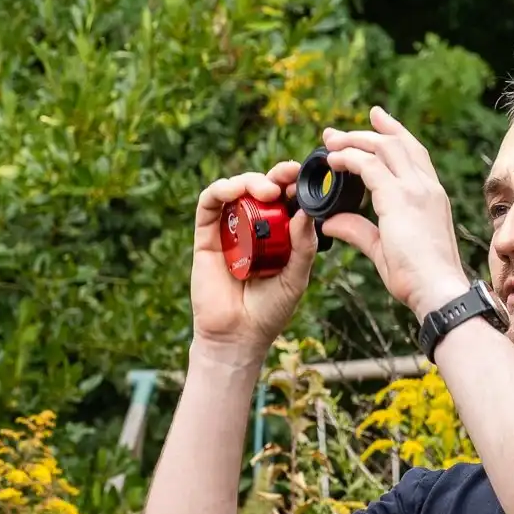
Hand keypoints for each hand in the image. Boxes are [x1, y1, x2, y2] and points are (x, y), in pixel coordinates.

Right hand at [190, 160, 316, 361]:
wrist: (238, 337)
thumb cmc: (269, 312)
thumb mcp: (296, 278)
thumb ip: (303, 246)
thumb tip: (306, 210)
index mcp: (277, 235)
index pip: (285, 199)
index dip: (293, 184)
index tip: (305, 177)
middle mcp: (252, 228)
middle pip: (261, 188)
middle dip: (276, 176)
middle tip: (288, 177)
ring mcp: (229, 230)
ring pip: (236, 189)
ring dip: (251, 180)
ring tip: (267, 190)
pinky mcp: (206, 236)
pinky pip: (209, 203)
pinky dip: (221, 190)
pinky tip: (235, 190)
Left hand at [319, 109, 468, 318]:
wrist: (437, 290)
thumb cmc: (416, 279)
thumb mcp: (382, 249)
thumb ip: (358, 231)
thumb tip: (329, 222)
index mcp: (430, 196)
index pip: (413, 152)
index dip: (393, 132)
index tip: (375, 119)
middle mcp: (426, 186)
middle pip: (397, 142)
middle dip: (365, 131)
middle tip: (336, 133)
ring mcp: (415, 189)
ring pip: (382, 147)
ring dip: (353, 141)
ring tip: (330, 142)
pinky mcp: (399, 199)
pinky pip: (369, 166)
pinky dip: (349, 159)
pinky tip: (333, 161)